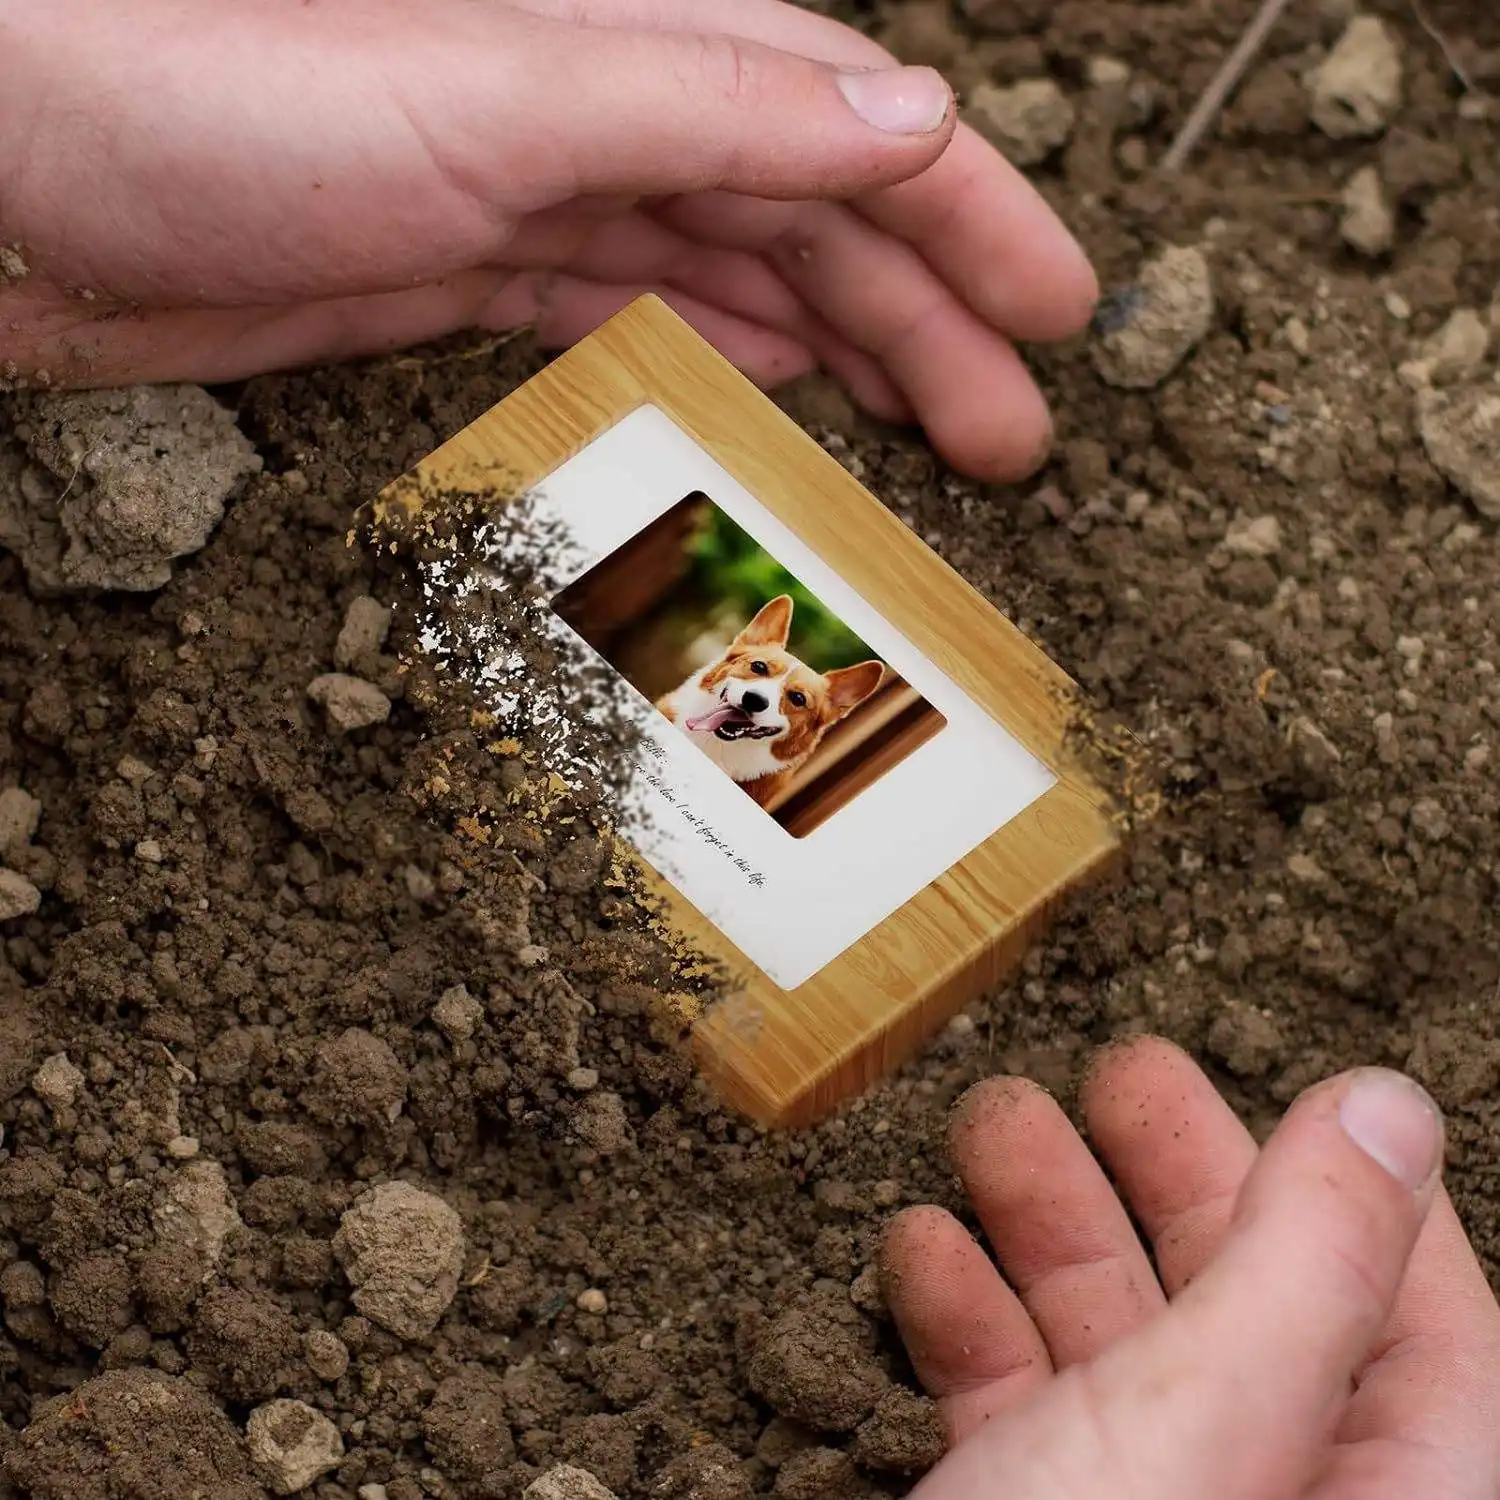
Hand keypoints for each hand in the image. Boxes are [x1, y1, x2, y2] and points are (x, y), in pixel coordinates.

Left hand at [0, 0, 1097, 481]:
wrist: (16, 172)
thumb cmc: (213, 89)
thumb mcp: (496, 92)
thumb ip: (707, 103)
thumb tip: (910, 115)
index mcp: (629, 40)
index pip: (849, 124)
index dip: (966, 217)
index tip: (1058, 310)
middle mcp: (593, 108)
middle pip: (805, 219)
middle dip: (921, 324)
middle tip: (1010, 434)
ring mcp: (528, 200)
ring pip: (727, 279)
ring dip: (831, 356)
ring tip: (919, 439)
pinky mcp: (459, 277)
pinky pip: (625, 324)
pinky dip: (707, 364)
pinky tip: (761, 404)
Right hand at [884, 1036, 1499, 1499]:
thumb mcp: (1205, 1418)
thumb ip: (1305, 1262)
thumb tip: (1388, 1108)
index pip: (1425, 1323)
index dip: (1355, 1188)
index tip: (1289, 1084)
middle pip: (1247, 1310)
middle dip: (1166, 1175)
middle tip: (1114, 1073)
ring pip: (1121, 1347)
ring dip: (1046, 1224)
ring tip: (991, 1128)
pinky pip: (1024, 1403)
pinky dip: (972, 1319)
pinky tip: (927, 1251)